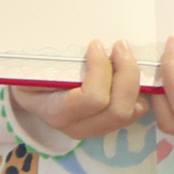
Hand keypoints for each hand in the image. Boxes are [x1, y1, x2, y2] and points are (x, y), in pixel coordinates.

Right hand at [11, 39, 154, 146]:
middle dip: (127, 73)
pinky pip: (137, 110)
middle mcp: (78, 127)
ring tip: (125, 55)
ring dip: (135, 81)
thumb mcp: (35, 66)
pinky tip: (129, 69)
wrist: (32, 94)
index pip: (92, 98)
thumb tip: (90, 43)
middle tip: (120, 46)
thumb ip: (56, 60)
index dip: (100, 69)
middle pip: (119, 109)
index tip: (95, 44)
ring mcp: (97, 129)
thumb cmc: (34, 75)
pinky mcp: (111, 125)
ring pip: (133, 111)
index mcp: (57, 112)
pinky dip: (140, 89)